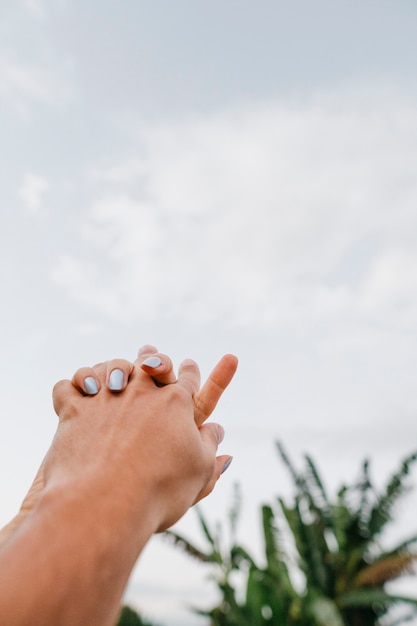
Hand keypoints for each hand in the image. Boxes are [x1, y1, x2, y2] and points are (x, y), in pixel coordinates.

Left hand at [50, 346, 237, 530]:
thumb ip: (210, 447)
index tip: (191, 367)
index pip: (189, 379)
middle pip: (150, 364)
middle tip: (151, 356)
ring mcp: (106, 398)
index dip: (191, 372)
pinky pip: (67, 387)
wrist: (105, 503)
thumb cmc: (159, 490)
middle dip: (154, 359)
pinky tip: (76, 394)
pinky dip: (71, 388)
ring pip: (111, 367)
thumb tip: (218, 430)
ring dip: (113, 367)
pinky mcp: (74, 410)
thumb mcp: (199, 472)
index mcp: (176, 403)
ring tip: (113, 370)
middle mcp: (142, 391)